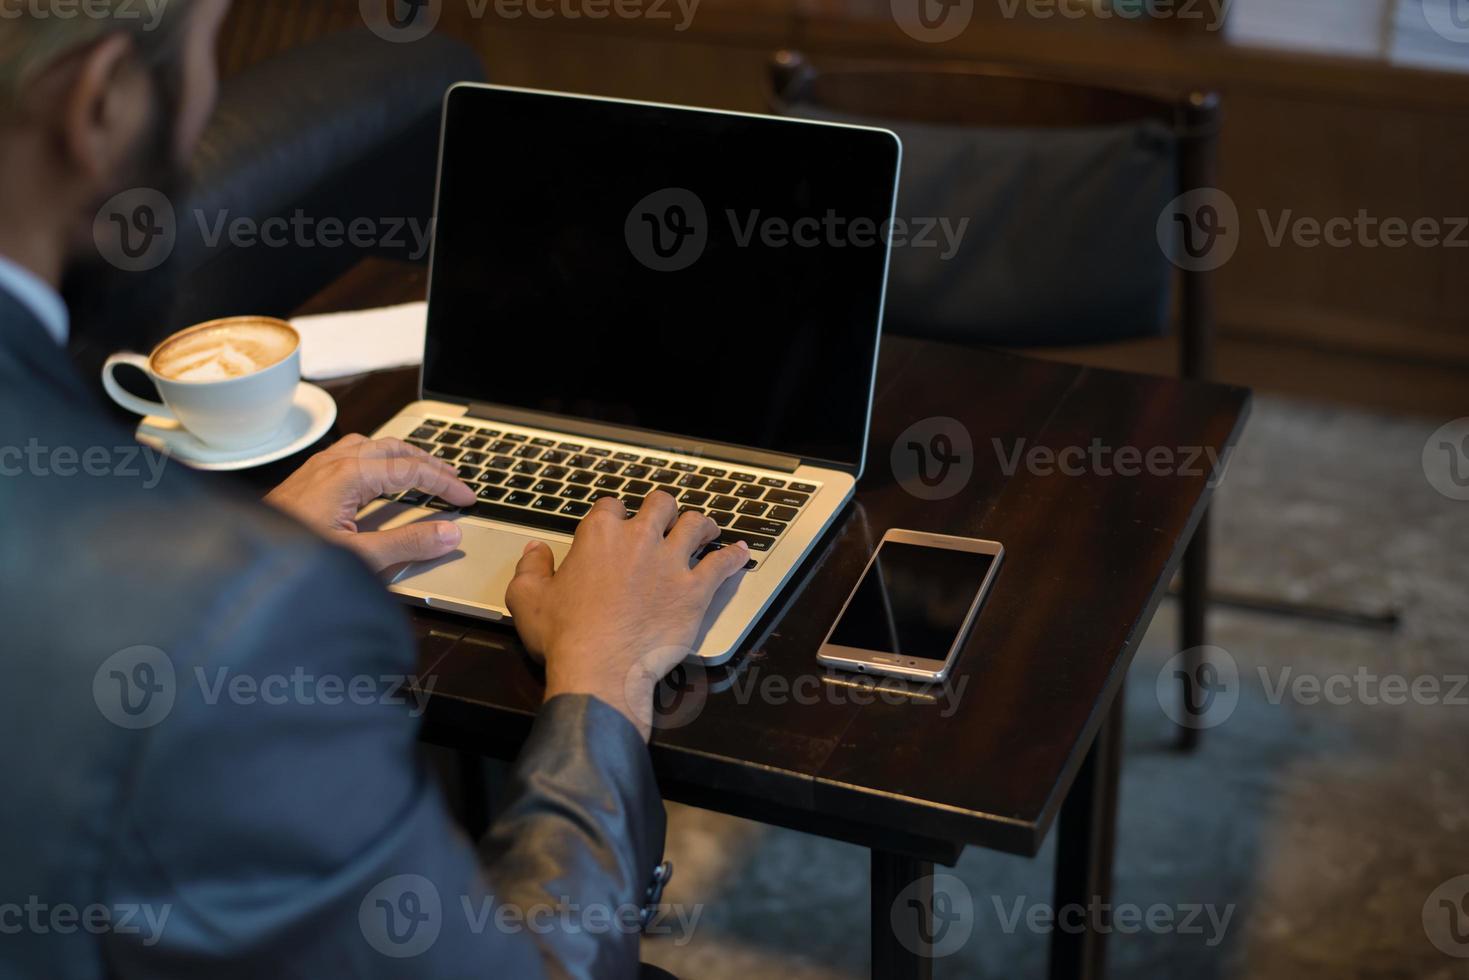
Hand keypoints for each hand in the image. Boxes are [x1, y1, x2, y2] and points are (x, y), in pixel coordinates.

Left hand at [264, 435, 474, 571]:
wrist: (244, 565)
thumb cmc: (293, 561)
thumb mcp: (360, 557)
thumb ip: (408, 544)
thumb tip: (449, 534)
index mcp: (349, 475)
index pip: (411, 470)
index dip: (444, 483)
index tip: (467, 498)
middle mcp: (333, 462)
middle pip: (394, 449)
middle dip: (428, 463)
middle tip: (454, 480)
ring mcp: (318, 467)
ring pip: (371, 446)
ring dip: (402, 456)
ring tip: (423, 471)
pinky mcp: (308, 478)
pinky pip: (352, 454)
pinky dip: (378, 459)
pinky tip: (378, 475)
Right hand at [505, 491, 749, 740]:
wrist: (600, 670)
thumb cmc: (564, 637)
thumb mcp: (526, 599)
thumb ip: (531, 567)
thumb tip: (535, 549)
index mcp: (599, 536)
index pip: (612, 506)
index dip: (616, 513)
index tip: (619, 523)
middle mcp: (639, 540)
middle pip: (660, 505)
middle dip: (664, 509)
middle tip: (667, 520)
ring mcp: (671, 563)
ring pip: (696, 525)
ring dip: (701, 525)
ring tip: (706, 530)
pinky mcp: (695, 590)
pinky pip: (723, 564)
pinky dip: (734, 556)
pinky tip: (741, 553)